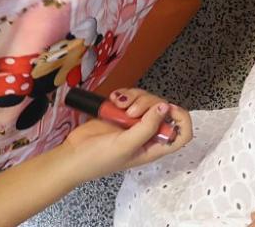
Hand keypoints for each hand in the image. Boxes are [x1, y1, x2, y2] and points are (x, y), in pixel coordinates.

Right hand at [58, 88, 192, 180]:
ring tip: (119, 106)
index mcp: (154, 147)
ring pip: (148, 99)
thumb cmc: (98, 159)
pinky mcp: (123, 112)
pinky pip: (132, 96)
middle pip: (164, 109)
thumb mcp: (125, 147)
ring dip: (135, 98)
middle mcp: (148, 133)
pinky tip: (114, 101)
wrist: (72, 154)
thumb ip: (147, 128)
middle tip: (130, 112)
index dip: (180, 119)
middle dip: (149, 104)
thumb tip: (165, 108)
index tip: (166, 110)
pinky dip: (125, 94)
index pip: (182, 134)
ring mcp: (135, 122)